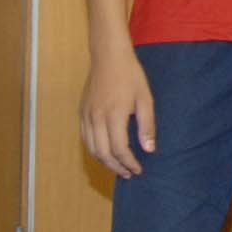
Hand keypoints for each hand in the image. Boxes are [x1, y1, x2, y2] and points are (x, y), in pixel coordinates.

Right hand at [79, 41, 154, 177]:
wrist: (108, 57)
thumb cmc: (130, 76)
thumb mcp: (145, 99)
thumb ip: (147, 125)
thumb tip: (149, 149)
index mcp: (114, 115)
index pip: (119, 149)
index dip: (129, 162)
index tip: (139, 169)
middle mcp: (96, 118)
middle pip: (102, 153)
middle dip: (116, 167)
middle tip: (129, 173)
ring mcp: (86, 116)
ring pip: (91, 148)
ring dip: (104, 161)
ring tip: (118, 167)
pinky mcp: (81, 112)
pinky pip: (85, 138)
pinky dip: (94, 150)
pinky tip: (106, 152)